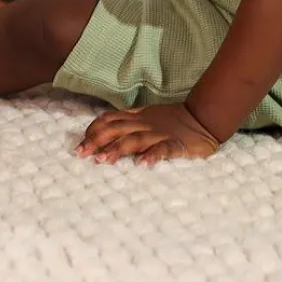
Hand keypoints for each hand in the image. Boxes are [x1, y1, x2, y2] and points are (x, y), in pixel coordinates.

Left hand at [74, 104, 219, 166]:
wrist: (201, 118)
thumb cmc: (170, 121)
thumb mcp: (145, 118)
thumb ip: (126, 123)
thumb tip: (101, 134)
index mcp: (135, 117)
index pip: (109, 120)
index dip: (93, 131)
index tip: (80, 144)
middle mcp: (143, 124)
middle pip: (116, 129)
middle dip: (97, 140)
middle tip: (82, 154)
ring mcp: (159, 134)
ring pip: (135, 139)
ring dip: (118, 149)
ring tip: (103, 159)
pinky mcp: (176, 144)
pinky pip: (163, 149)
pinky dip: (153, 155)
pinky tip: (143, 164)